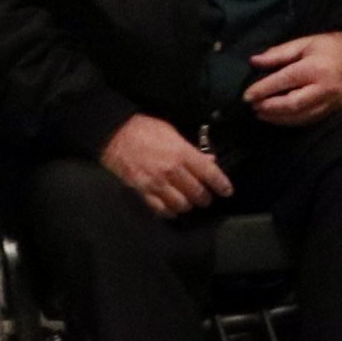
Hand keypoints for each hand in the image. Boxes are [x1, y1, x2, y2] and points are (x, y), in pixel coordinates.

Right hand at [100, 111, 231, 216]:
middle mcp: (171, 171)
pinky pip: (161, 210)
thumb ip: (190, 149)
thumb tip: (209, 160)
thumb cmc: (144, 129)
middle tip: (206, 197)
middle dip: (205, 198)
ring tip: (188, 202)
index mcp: (181, 153)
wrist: (114, 134)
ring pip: (181, 205)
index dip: (222, 184)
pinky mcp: (142, 193)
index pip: (209, 173)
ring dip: (188, 205)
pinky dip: (170, 211)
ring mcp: (156, 184)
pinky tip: (172, 208)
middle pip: (197, 193)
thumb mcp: (171, 132)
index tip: (227, 191)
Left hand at [246, 31, 341, 124]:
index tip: (246, 95)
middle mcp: (323, 88)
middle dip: (269, 108)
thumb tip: (254, 61)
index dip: (262, 90)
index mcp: (315, 68)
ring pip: (300, 117)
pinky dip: (291, 121)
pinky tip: (279, 118)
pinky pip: (309, 120)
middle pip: (291, 104)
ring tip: (261, 114)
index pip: (283, 81)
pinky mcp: (333, 111)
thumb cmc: (333, 47)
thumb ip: (279, 53)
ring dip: (277, 118)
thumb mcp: (306, 43)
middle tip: (253, 107)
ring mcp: (329, 102)